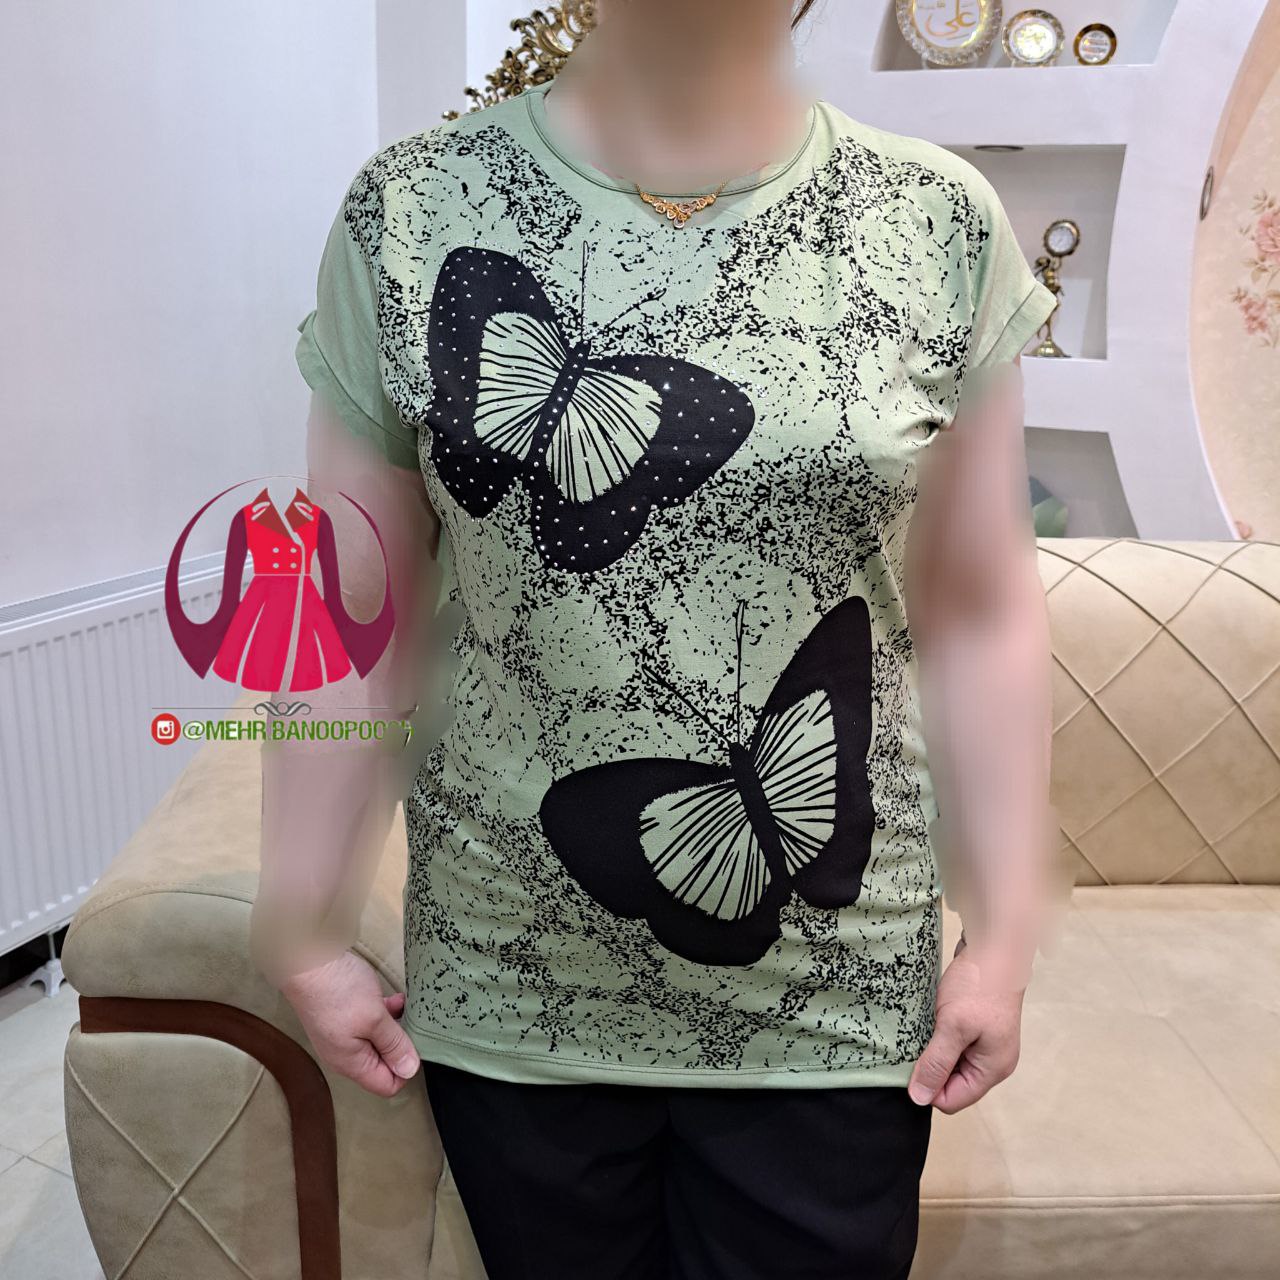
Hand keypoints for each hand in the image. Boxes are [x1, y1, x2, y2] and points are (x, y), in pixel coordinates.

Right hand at [280, 950, 420, 1097]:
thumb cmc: (339, 992)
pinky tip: (393, 998)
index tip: (417, 1044)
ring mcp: (343, 1034)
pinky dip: (384, 1013)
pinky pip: (370, 1024)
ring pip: (379, 1040)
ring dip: (394, 1025)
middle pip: (383, 1063)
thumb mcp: (374, 1018)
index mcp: (351, 1063)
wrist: (307, 962)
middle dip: (401, 1044)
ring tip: (405, 1006)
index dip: (406, 1069)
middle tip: (414, 1023)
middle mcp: (345, 1054)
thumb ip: (394, 1045)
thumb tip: (410, 1071)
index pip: (386, 1085)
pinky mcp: (343, 1016)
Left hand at [906, 941, 1024, 1113]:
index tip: (913, 1060)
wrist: (995, 946)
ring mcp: (986, 1044)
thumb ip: (937, 1063)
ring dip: (932, 1049)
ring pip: (950, 1062)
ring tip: (924, 1027)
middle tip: (917, 1039)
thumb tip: (920, 1099)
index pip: (952, 1100)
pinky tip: (931, 1019)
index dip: (928, 1086)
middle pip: (951, 1083)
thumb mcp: (953, 1026)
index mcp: (992, 1069)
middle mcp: (993, 1062)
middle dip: (930, 1066)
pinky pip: (952, 1044)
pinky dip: (938, 1035)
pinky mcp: (977, 1027)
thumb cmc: (979, 986)